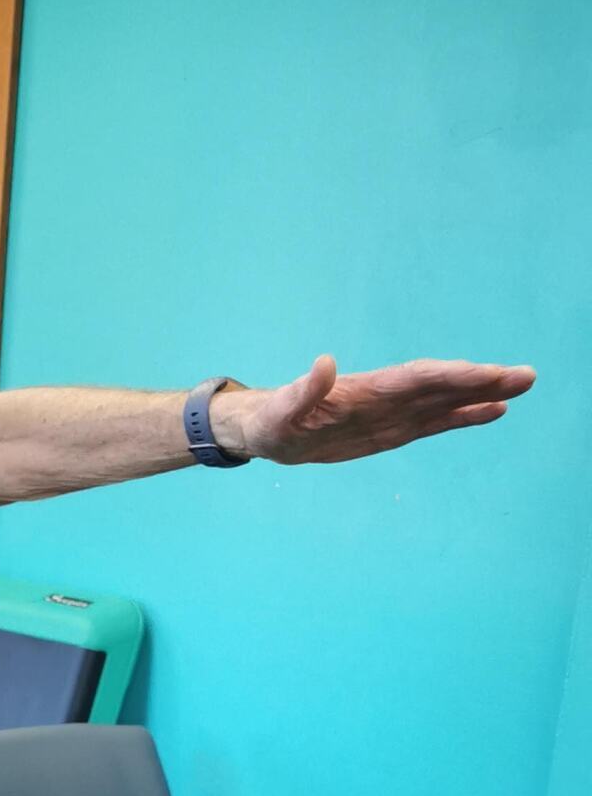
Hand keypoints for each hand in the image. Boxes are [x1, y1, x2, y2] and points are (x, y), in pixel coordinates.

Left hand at [221, 355, 534, 465]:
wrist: (267, 430)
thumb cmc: (272, 419)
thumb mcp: (281, 411)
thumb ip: (305, 391)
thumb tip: (323, 364)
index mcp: (365, 391)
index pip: (418, 380)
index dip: (454, 378)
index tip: (488, 374)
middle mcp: (386, 398)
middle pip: (441, 386)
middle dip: (481, 381)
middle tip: (526, 375)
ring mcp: (392, 413)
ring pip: (444, 401)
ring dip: (481, 394)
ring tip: (521, 386)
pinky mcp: (391, 431)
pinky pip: (434, 422)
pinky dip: (464, 415)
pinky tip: (493, 410)